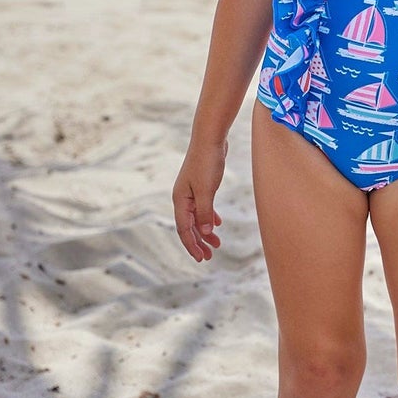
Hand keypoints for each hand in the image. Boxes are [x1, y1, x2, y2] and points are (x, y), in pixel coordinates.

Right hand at [173, 138, 226, 262]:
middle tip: (209, 256)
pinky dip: (208, 217)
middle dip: (198, 242)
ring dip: (205, 231)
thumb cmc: (207, 163)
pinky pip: (202, 207)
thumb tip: (205, 232)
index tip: (202, 258)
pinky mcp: (200, 185)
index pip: (184, 229)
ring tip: (217, 243)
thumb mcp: (207, 190)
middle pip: (189, 226)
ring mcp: (191, 191)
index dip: (192, 245)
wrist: (210, 138)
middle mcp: (182, 197)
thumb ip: (205, 212)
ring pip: (196, 217)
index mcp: (180, 200)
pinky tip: (217, 224)